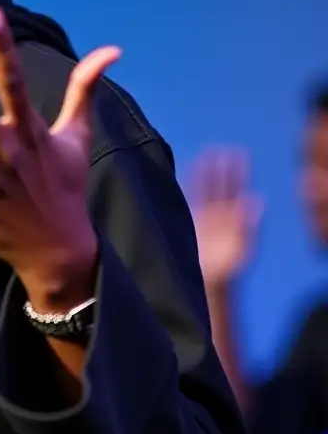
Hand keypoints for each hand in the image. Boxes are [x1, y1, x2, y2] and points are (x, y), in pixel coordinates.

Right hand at [189, 149, 261, 287]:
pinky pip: (186, 200)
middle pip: (218, 186)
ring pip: (202, 190)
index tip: (236, 153)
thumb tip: (256, 200)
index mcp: (229, 218)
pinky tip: (179, 174)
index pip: (232, 189)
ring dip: (202, 173)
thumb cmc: (223, 272)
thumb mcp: (239, 249)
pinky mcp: (187, 224)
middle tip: (218, 147)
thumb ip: (247, 225)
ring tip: (202, 155)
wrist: (202, 286)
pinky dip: (184, 186)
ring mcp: (202, 219)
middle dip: (219, 168)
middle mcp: (217, 215)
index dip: (235, 171)